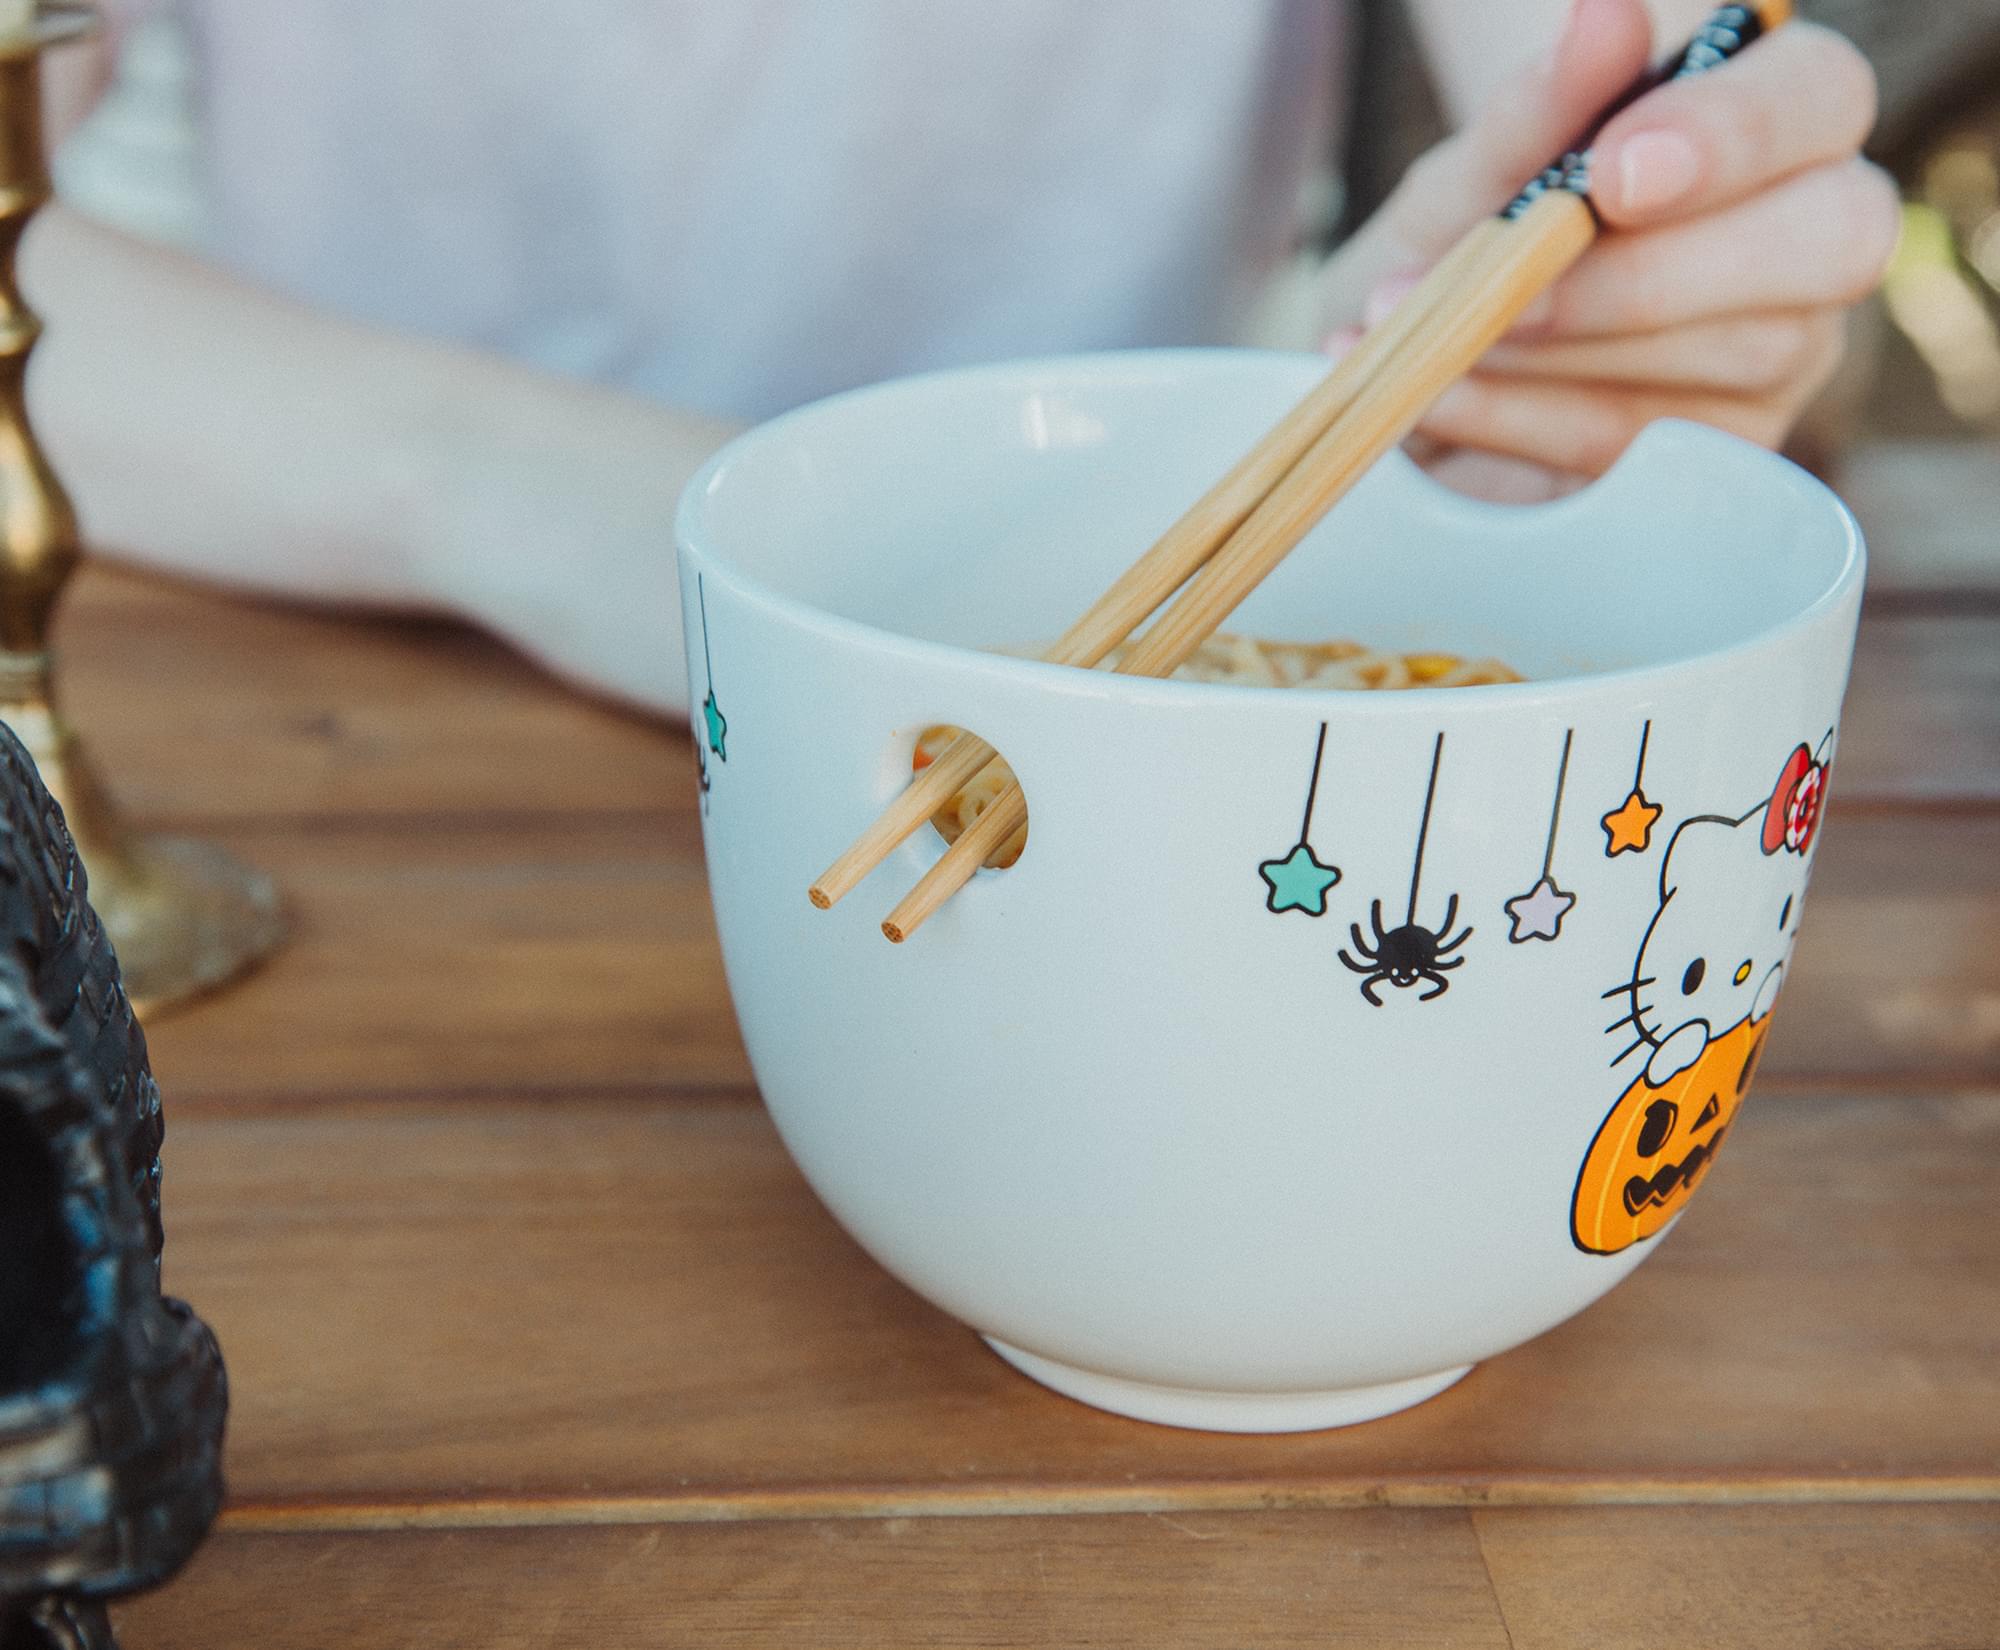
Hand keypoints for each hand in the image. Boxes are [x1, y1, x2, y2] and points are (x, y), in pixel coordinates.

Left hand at [1320, 0, 1899, 500]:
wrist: (1402, 360)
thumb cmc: (1467, 242)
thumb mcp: (1474, 175)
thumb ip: (1540, 108)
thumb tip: (1605, 17)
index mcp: (1774, 128)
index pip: (1821, 97)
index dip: (1733, 134)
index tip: (1610, 170)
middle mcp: (1809, 242)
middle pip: (1829, 241)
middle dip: (1654, 271)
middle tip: (1517, 281)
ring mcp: (1778, 360)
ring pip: (1730, 356)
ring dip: (1559, 350)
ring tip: (1430, 330)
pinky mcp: (1713, 463)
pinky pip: (1639, 446)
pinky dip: (1516, 419)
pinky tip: (1432, 398)